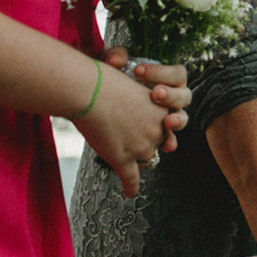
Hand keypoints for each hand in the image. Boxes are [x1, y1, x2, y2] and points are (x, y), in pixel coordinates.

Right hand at [73, 62, 173, 197]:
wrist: (88, 90)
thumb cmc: (102, 76)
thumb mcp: (124, 72)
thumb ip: (127, 74)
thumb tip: (117, 63)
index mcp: (162, 106)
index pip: (168, 121)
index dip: (161, 124)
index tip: (158, 125)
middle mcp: (158, 127)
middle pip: (160, 140)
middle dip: (152, 140)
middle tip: (141, 139)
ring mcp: (142, 144)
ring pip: (147, 158)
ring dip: (139, 159)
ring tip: (131, 157)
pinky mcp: (124, 159)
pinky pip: (132, 179)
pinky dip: (131, 187)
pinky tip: (130, 194)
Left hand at [103, 47, 189, 151]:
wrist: (101, 102)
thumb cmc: (114, 80)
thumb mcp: (113, 64)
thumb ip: (116, 56)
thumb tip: (117, 59)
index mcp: (169, 79)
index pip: (177, 73)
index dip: (161, 72)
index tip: (137, 71)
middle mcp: (174, 98)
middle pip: (184, 96)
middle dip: (170, 95)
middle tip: (155, 94)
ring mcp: (169, 117)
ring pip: (182, 118)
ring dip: (177, 120)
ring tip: (168, 122)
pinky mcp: (160, 135)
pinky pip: (171, 139)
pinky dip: (170, 142)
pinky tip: (165, 146)